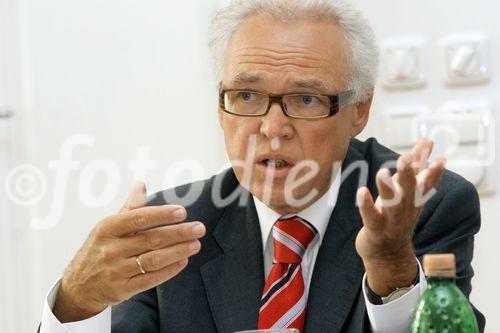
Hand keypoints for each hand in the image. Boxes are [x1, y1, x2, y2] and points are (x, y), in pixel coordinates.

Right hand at [53, 181, 205, 321]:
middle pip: (150, 239)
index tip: (182, 212)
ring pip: (153, 260)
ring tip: (195, 244)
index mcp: (108, 228)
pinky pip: (149, 280)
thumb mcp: (109, 226)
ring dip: (178, 252)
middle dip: (178, 233)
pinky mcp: (121, 289)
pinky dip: (169, 271)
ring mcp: (115, 271)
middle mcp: (110, 249)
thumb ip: (130, 207)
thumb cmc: (100, 248)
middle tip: (199, 228)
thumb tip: (141, 184)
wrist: (78, 285)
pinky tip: (183, 261)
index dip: (161, 215)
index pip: (138, 218)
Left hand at [355, 139, 445, 295]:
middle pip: (410, 191)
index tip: (439, 158)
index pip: (427, 182)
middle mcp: (406, 209)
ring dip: (387, 189)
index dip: (434, 171)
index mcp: (415, 199)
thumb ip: (416, 165)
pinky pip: (371, 217)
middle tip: (404, 159)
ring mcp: (391, 220)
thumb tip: (428, 140)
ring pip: (392, 204)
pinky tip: (362, 192)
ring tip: (382, 173)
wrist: (389, 254)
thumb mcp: (409, 190)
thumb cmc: (396, 215)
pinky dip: (367, 205)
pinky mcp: (376, 230)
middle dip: (407, 175)